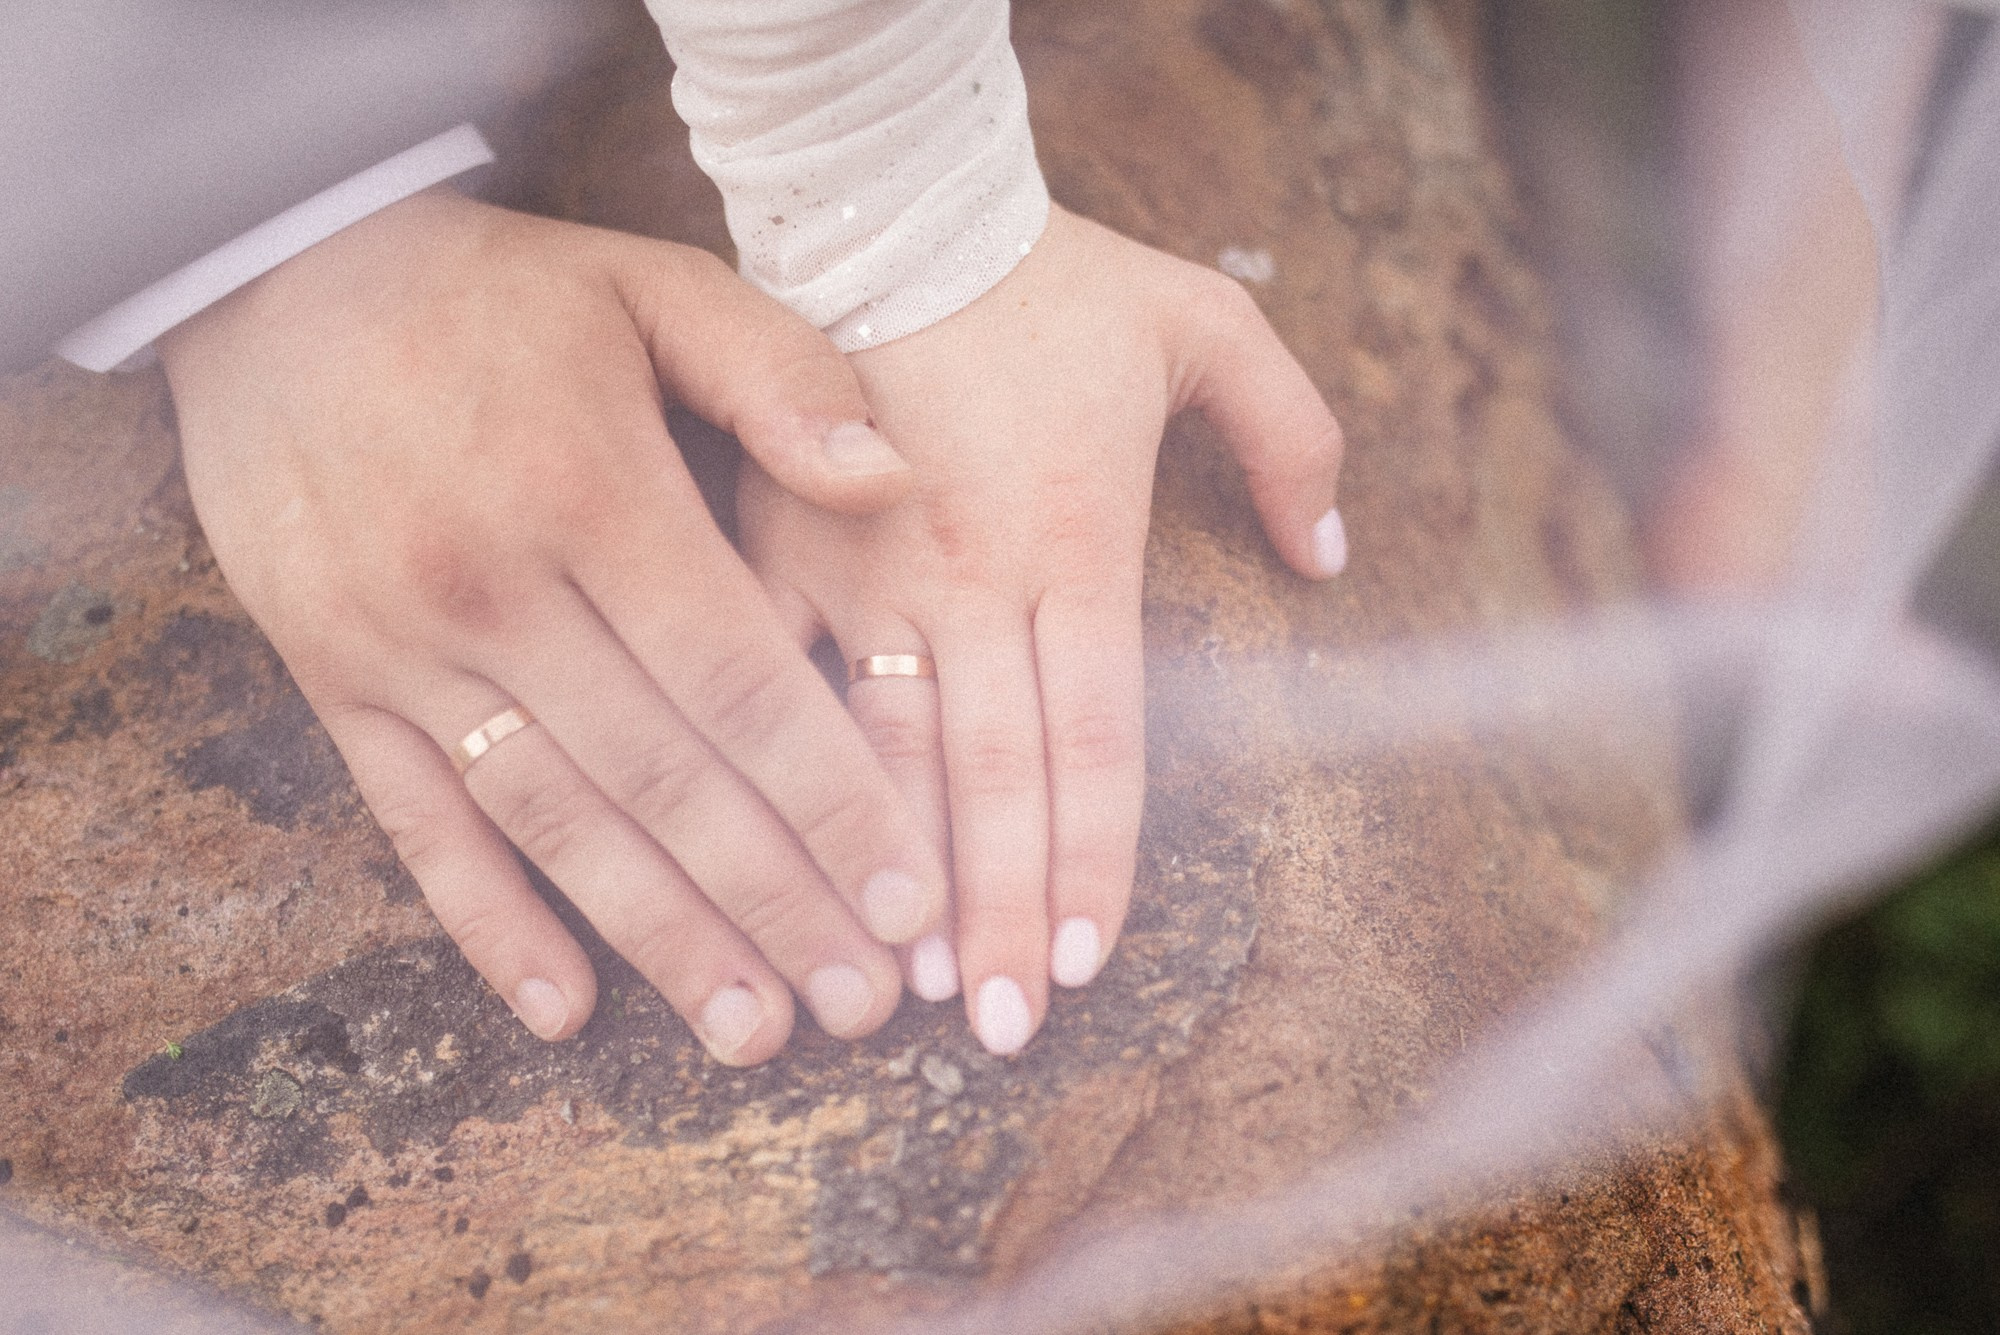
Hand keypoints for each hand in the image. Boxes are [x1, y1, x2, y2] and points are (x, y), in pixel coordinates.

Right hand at [159, 190, 951, 1063]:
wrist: (273, 269)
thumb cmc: (498, 291)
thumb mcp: (652, 287)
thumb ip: (779, 378)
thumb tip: (893, 481)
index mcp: (598, 496)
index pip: (742, 685)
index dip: (833, 799)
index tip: (912, 896)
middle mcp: (501, 588)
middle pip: (665, 780)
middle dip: (776, 901)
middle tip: (866, 1004)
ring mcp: (406, 646)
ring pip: (557, 824)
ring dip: (662, 938)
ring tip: (755, 1029)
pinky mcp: (334, 680)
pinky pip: (417, 825)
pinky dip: (488, 922)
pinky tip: (562, 1009)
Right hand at [740, 205, 1344, 1054]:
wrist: (890, 208)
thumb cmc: (1055, 276)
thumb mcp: (1207, 321)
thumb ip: (1291, 433)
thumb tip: (1329, 553)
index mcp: (1076, 539)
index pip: (1096, 738)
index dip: (1093, 858)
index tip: (1082, 962)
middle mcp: (967, 576)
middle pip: (994, 777)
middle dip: (998, 911)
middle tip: (999, 1030)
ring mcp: (858, 572)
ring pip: (880, 751)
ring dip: (896, 875)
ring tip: (900, 986)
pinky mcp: (774, 552)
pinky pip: (770, 684)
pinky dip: (782, 778)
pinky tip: (781, 856)